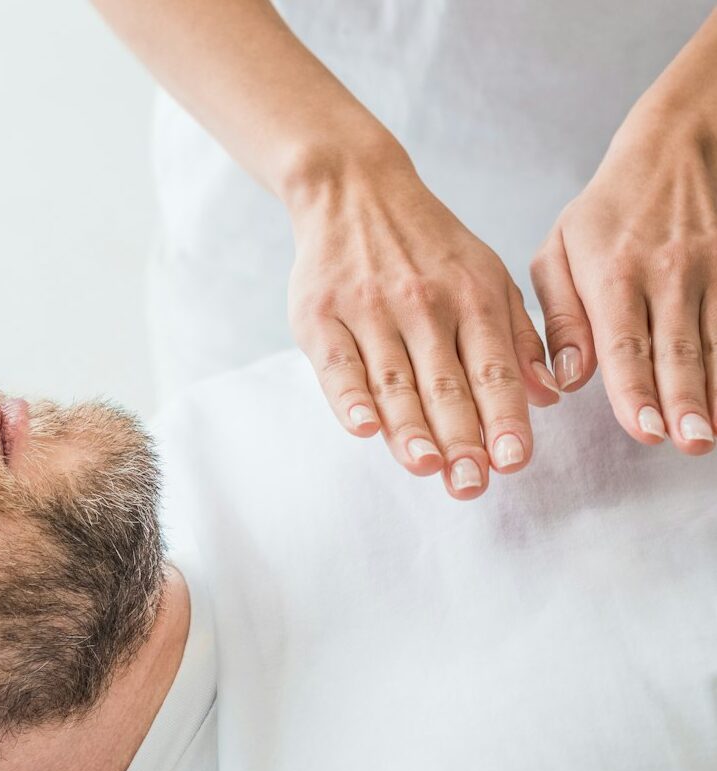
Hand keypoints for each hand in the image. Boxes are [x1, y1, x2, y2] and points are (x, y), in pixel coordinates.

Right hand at [285, 142, 560, 500]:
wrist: (354, 187)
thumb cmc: (428, 245)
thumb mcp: (487, 276)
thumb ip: (517, 338)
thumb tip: (549, 398)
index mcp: (473, 297)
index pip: (493, 370)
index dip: (504, 417)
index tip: (514, 461)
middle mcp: (425, 305)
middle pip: (446, 383)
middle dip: (461, 438)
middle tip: (472, 483)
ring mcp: (371, 310)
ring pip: (394, 380)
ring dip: (411, 427)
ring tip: (427, 466)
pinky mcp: (321, 316)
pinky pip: (337, 364)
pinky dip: (350, 397)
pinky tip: (364, 429)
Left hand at [530, 95, 716, 456]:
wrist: (677, 144)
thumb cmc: (608, 210)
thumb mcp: (560, 250)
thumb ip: (560, 318)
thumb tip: (569, 379)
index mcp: (613, 273)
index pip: (625, 343)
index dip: (636, 391)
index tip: (644, 432)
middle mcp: (665, 273)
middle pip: (676, 348)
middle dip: (683, 401)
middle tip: (687, 443)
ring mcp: (708, 269)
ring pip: (715, 340)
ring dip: (716, 391)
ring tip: (712, 435)